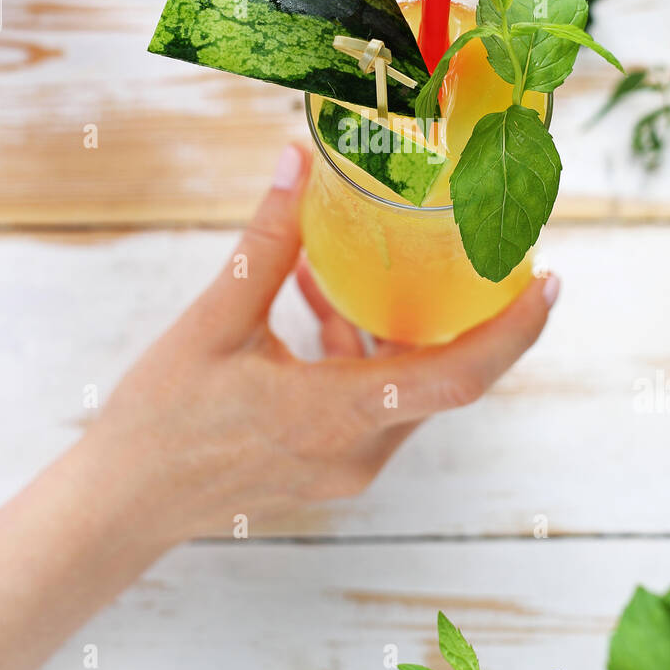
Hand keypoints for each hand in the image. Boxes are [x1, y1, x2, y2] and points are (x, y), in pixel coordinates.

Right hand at [90, 142, 557, 541]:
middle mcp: (358, 450)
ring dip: (391, 330)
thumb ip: (267, 242)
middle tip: (477, 256)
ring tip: (353, 270)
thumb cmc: (161, 419)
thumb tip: (296, 164)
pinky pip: (368, 405)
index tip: (548, 283)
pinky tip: (313, 305)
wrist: (120, 506)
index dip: (513, 331)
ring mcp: (345, 468)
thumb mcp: (214, 320)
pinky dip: (357, 356)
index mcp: (338, 414)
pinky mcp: (326, 469)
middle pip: (442, 379)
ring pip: (402, 390)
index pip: (459, 377)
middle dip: (463, 317)